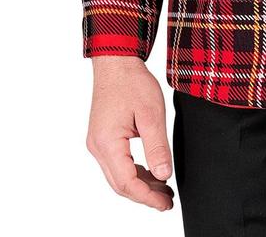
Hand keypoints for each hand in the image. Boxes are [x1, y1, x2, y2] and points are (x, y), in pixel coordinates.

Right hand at [85, 55, 175, 211]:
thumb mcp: (151, 114)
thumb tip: (164, 175)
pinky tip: (151, 173)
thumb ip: (157, 147)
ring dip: (141, 185)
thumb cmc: (132, 82)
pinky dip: (134, 172)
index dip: (147, 197)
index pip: (127, 183)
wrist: (117, 61)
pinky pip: (117, 163)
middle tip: (167, 202)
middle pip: (120, 184)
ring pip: (118, 176)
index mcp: (107, 143)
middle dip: (145, 196)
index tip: (165, 203)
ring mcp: (98, 143)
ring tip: (164, 190)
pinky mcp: (103, 137)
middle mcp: (98, 147)